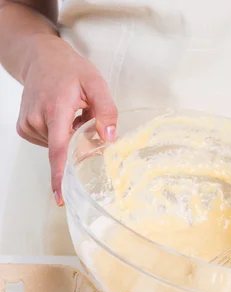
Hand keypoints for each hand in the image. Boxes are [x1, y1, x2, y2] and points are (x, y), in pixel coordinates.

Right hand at [17, 36, 117, 205]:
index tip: (60, 197)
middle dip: (78, 140)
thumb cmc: (69, 70)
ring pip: (56, 147)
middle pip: (64, 149)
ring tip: (67, 111)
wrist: (40, 58)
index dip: (60, 176)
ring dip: (68, 136)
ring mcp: (28, 125)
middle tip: (80, 114)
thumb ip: (106, 111)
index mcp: (56, 110)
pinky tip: (57, 116)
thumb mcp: (96, 83)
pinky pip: (47, 143)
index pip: (58, 151)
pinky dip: (57, 135)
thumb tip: (109, 138)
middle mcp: (37, 119)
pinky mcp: (24, 129)